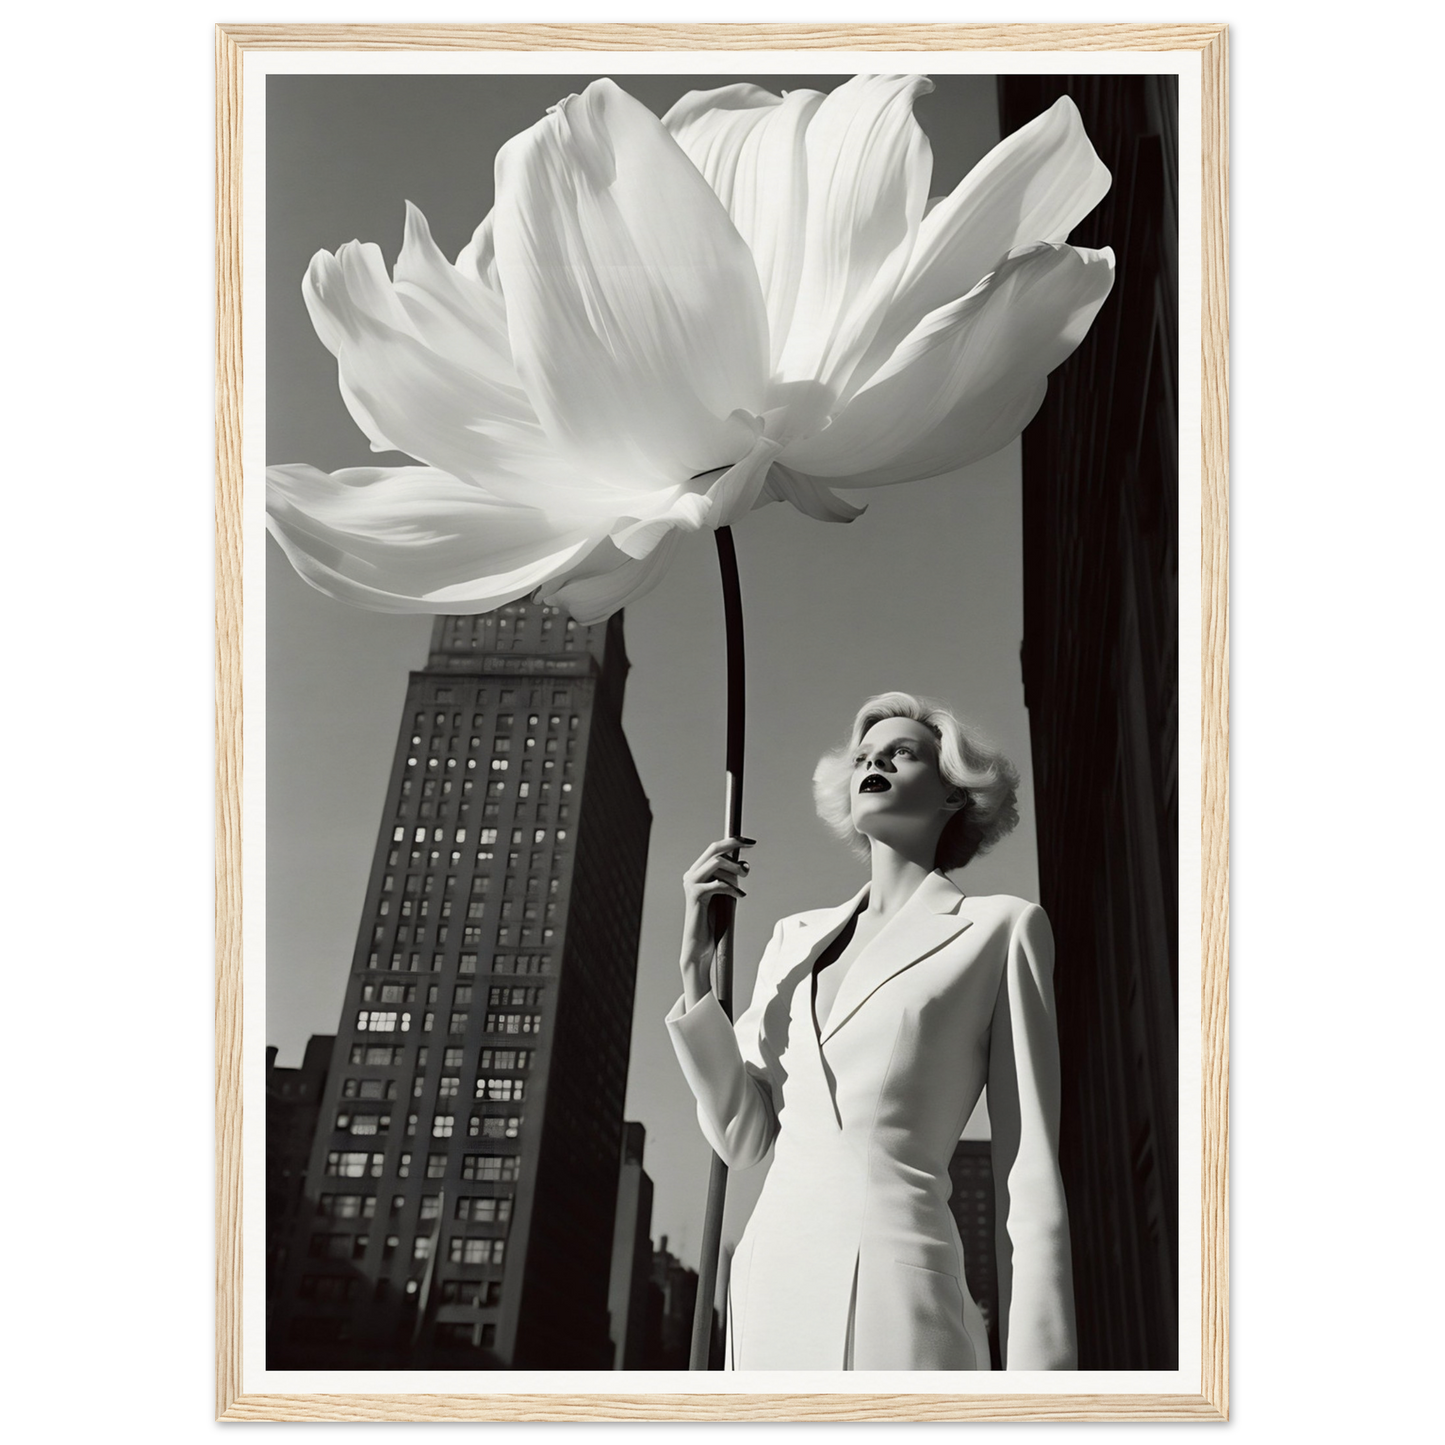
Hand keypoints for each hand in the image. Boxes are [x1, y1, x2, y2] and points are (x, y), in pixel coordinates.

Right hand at [680, 836, 753, 1003]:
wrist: (699, 946)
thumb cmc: (713, 922)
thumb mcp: (724, 895)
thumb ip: (729, 879)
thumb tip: (744, 866)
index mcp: (697, 872)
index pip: (713, 849)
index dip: (732, 841)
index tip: (750, 842)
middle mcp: (691, 874)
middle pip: (713, 849)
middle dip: (734, 845)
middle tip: (751, 847)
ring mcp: (691, 884)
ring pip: (717, 863)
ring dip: (735, 869)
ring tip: (744, 879)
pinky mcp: (695, 895)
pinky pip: (718, 883)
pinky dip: (732, 888)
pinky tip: (740, 896)